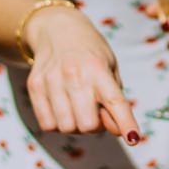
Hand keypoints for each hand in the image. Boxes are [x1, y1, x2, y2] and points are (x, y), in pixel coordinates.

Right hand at [23, 5, 141, 143]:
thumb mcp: (110, 70)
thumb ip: (116, 102)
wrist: (57, 30)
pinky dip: (57, 123)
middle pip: (87, 125)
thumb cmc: (91, 55)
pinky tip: (61, 106)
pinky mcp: (34, 86)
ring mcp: (51, 80)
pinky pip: (47, 124)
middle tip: (94, 111)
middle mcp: (74, 74)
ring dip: (75, 125)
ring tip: (77, 106)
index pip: (115, 101)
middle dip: (95, 126)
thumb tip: (119, 133)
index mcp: (99, 68)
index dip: (125, 123)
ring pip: (66, 128)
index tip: (134, 138)